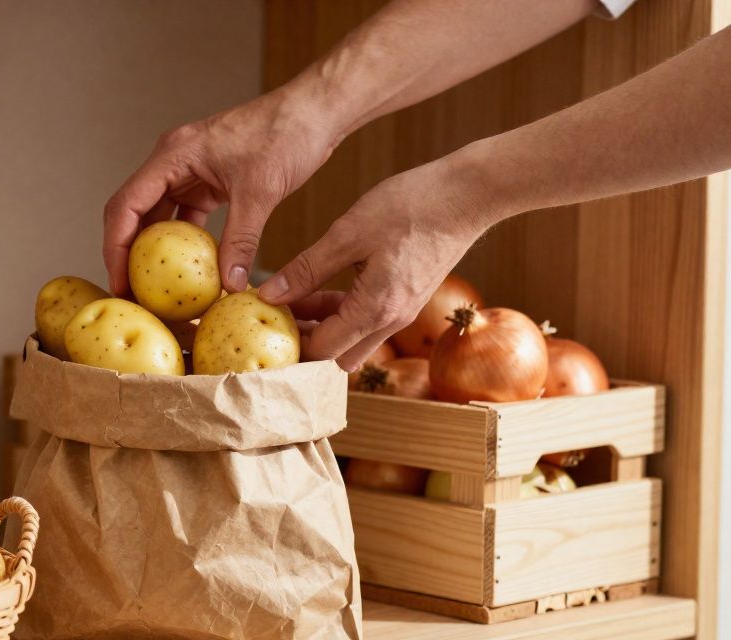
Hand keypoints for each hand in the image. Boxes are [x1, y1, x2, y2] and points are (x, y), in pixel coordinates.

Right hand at [102, 84, 344, 295]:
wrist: (315, 112)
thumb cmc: (287, 133)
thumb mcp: (260, 191)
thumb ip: (241, 240)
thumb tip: (229, 284)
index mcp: (173, 154)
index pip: (126, 204)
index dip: (115, 246)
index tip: (119, 281)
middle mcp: (173, 161)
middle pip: (133, 211)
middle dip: (127, 253)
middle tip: (131, 292)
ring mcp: (189, 171)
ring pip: (157, 215)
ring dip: (152, 250)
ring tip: (153, 287)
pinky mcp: (208, 180)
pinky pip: (184, 216)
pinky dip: (183, 243)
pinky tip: (188, 270)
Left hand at [261, 154, 497, 370]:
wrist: (469, 194)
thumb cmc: (411, 206)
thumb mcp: (347, 234)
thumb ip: (306, 269)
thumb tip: (269, 294)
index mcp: (375, 309)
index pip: (321, 350)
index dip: (288, 341)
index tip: (261, 322)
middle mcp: (391, 321)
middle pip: (336, 354)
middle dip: (303, 341)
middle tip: (272, 316)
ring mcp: (402, 312)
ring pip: (352, 339)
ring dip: (322, 326)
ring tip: (290, 298)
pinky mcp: (406, 298)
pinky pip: (367, 321)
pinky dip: (341, 313)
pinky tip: (319, 288)